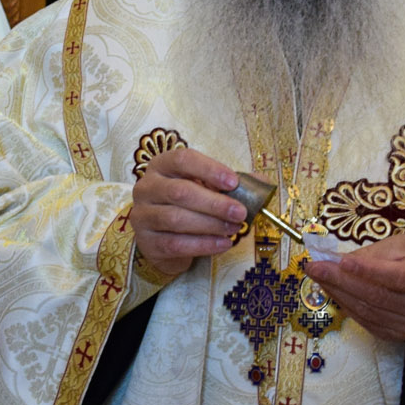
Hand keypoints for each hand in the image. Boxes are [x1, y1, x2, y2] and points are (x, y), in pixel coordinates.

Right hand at [131, 147, 250, 270]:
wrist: (164, 238)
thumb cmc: (188, 206)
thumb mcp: (206, 187)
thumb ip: (230, 183)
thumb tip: (262, 183)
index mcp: (162, 166)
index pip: (182, 160)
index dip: (209, 169)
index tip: (233, 182)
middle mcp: (146, 188)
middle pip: (180, 192)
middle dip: (215, 203)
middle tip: (240, 212)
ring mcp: (142, 216)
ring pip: (177, 219)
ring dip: (211, 225)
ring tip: (234, 229)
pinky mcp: (146, 242)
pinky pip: (176, 244)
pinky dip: (204, 244)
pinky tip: (223, 244)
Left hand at [302, 233, 404, 342]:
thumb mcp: (400, 245)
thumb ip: (370, 254)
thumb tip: (335, 261)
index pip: (397, 277)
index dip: (368, 270)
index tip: (341, 261)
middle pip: (377, 296)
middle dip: (341, 280)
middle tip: (315, 267)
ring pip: (367, 311)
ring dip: (338, 293)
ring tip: (319, 277)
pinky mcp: (398, 336)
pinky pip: (366, 322)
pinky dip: (346, 306)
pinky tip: (333, 292)